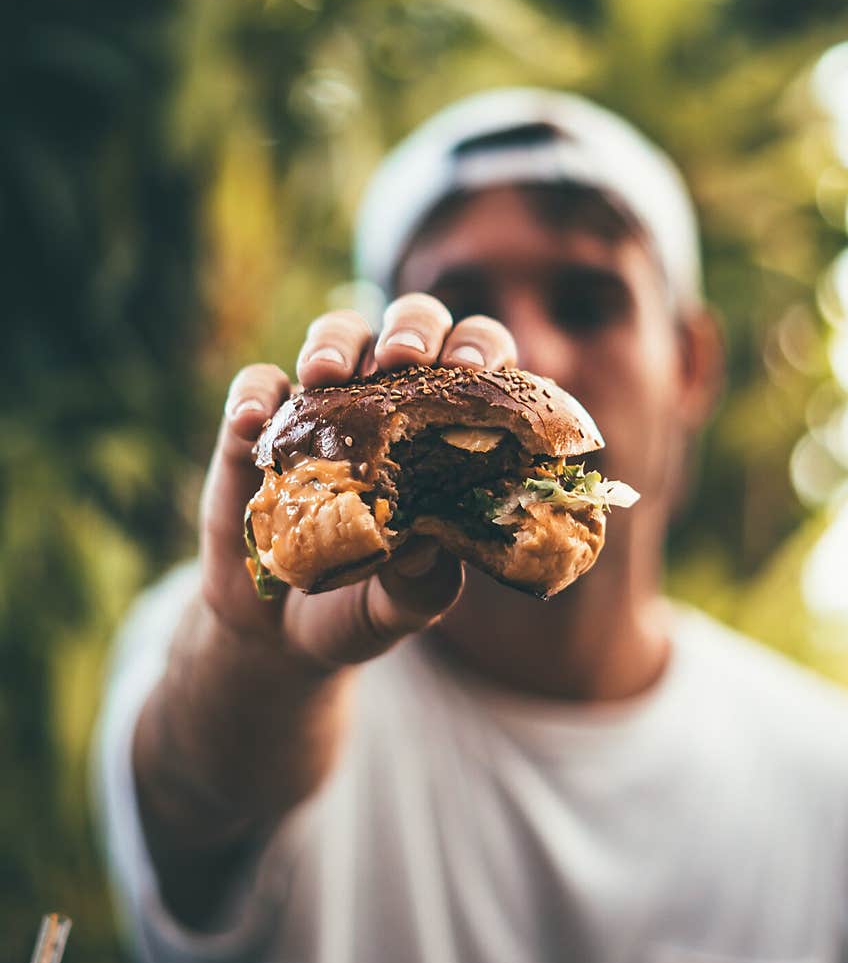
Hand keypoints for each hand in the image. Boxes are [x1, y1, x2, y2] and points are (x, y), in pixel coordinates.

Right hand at [199, 293, 517, 670]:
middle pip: (410, 327)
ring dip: (335, 341)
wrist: (280, 634)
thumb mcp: (405, 605)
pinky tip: (253, 420)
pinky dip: (254, 395)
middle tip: (403, 357)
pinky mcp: (259, 428)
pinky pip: (256, 387)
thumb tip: (427, 544)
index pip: (477, 367)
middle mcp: (389, 404)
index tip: (470, 367)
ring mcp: (323, 408)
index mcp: (446, 431)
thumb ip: (424, 582)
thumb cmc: (364, 604)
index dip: (479, 350)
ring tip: (326, 373)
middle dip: (410, 327)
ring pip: (337, 336)